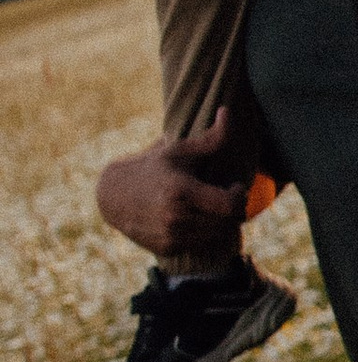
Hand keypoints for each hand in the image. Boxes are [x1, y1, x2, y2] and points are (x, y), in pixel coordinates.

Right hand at [97, 108, 252, 262]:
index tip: (236, 187)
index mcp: (182, 191)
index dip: (240, 197)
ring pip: (217, 236)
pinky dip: (204, 234)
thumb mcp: (179, 150)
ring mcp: (171, 236)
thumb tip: (227, 112)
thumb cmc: (152, 168)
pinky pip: (200, 245)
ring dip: (221, 222)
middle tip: (227, 196)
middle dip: (234, 209)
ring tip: (212, 206)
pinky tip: (196, 218)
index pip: (230, 205)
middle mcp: (176, 217)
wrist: (113, 195)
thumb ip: (210, 138)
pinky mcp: (167, 249)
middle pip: (228, 222)